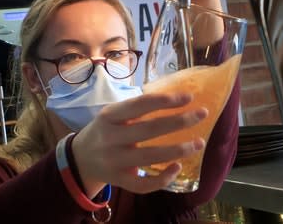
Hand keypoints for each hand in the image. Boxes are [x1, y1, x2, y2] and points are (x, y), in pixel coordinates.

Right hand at [71, 92, 207, 195]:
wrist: (79, 159)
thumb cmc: (107, 130)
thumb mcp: (114, 114)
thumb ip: (139, 108)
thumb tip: (178, 97)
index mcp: (110, 116)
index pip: (140, 104)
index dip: (166, 100)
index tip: (189, 98)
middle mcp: (110, 138)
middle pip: (149, 129)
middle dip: (179, 121)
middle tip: (202, 114)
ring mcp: (113, 161)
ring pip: (149, 157)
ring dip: (178, 150)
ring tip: (199, 143)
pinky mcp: (117, 181)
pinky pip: (142, 184)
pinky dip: (162, 179)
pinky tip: (177, 168)